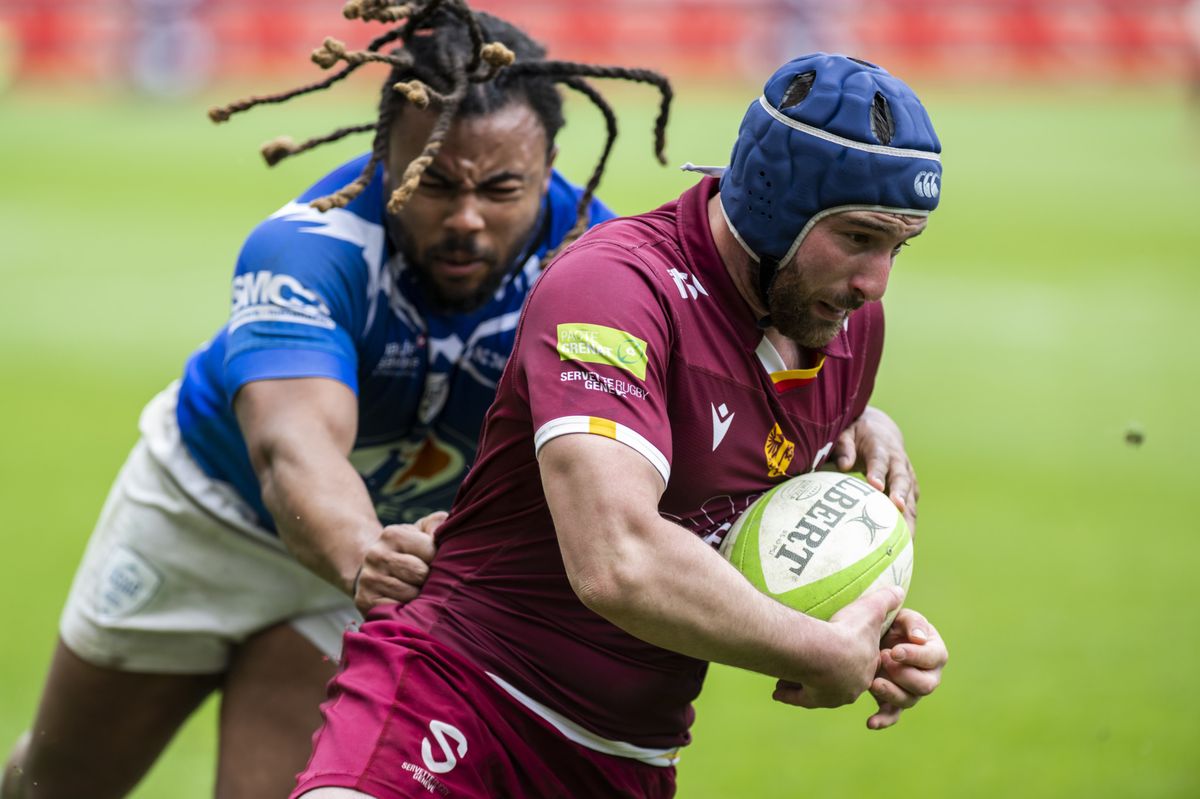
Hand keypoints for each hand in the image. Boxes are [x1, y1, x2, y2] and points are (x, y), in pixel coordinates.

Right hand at [353, 511, 446, 614]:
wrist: (376, 572)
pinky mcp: (365, 601)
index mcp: (392, 534)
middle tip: (426, 579)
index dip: (438, 560)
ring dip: (419, 596)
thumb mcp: (420, 532)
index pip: (430, 550)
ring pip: (410, 594)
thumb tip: (437, 533)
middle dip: (430, 579)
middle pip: (420, 574)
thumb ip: (436, 523)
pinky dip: (406, 611)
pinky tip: (406, 604)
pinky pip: (396, 610)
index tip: (434, 562)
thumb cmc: (408, 551)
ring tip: (416, 591)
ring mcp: (369, 578)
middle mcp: (376, 554)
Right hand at [772, 586, 903, 709]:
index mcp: (867, 666)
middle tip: (817, 663)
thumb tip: (900, 591)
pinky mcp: (814, 698)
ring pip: (819, 689)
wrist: (826, 652)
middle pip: (839, 679)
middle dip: (830, 673)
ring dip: (806, 683)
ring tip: (792, 678)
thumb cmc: (848, 629)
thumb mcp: (870, 609)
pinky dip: (789, 695)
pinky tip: (778, 691)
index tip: (842, 650)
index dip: (851, 654)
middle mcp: (853, 686)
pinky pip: (801, 698)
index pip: (861, 663)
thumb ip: (886, 600)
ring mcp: (833, 694)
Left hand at [832, 406, 918, 534]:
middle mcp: (899, 462)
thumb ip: (844, 446)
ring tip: (906, 541)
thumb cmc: (857, 434)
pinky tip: (904, 548)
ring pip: (911, 499)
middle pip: (902, 480)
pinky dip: (909, 526)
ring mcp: (907, 477)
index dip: (878, 472)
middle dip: (900, 496)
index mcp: (881, 446)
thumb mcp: (846, 432)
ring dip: (909, 518)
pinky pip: (911, 509)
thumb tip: (844, 465)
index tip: (875, 486)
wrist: (882, 431)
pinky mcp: (909, 490)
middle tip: (897, 511)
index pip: (880, 459)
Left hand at [866, 608, 946, 729]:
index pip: (933, 658)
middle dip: (903, 674)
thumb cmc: (891, 624)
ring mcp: (911, 691)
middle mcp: (929, 675)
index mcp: (934, 652)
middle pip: (925, 685)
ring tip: (873, 682)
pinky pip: (891, 715)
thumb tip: (919, 637)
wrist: (869, 637)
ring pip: (908, 701)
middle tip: (882, 659)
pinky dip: (882, 720)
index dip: (914, 656)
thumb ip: (912, 621)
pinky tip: (870, 722)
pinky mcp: (893, 701)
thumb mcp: (902, 617)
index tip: (894, 650)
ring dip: (892, 693)